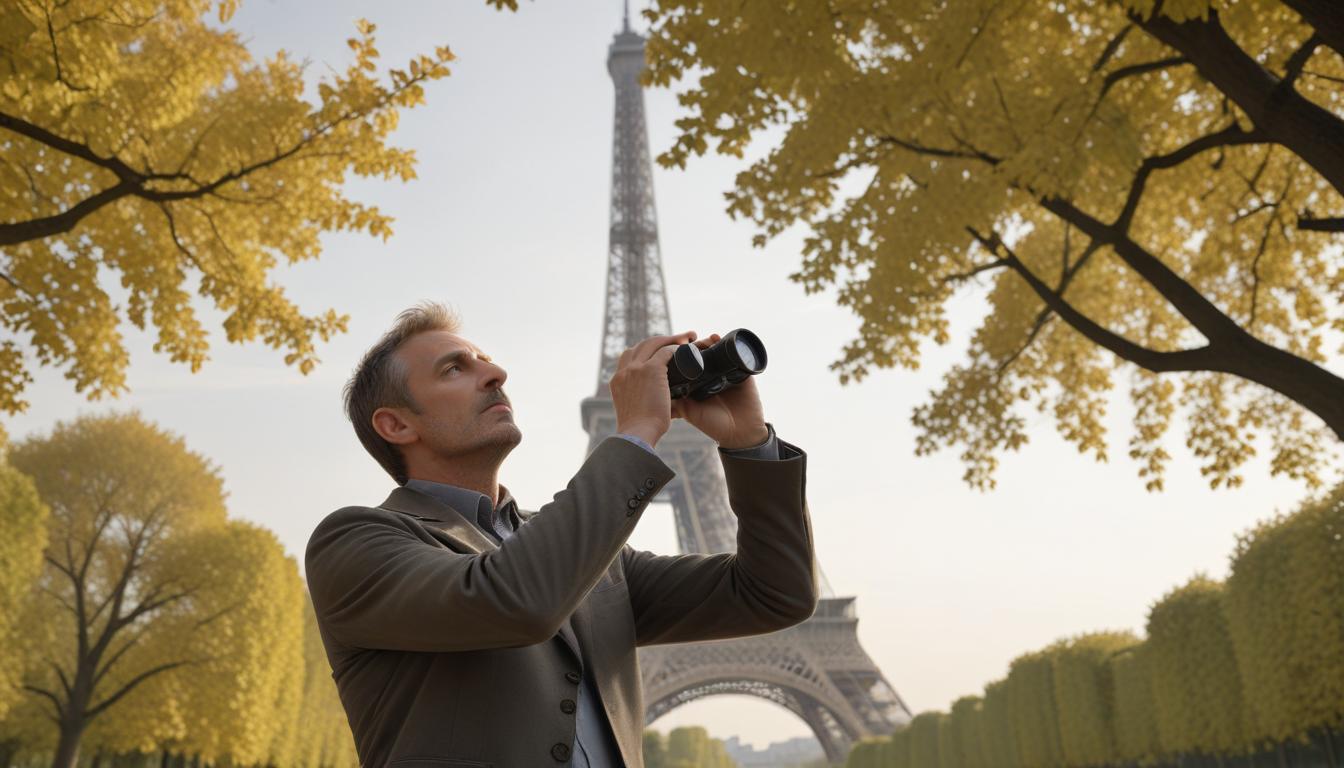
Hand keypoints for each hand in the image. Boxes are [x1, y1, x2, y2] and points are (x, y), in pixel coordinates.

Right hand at [611, 330, 697, 447]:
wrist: (637, 435)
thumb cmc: (638, 432)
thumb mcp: (632, 412)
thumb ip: (638, 403)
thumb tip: (649, 407)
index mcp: (618, 381)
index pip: (629, 356)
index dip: (645, 351)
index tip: (659, 352)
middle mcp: (625, 371)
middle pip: (641, 345)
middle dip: (660, 340)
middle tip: (678, 339)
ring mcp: (636, 369)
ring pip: (653, 343)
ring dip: (671, 338)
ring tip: (687, 338)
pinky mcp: (651, 370)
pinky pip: (666, 351)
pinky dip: (676, 349)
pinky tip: (687, 350)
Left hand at [670, 333, 768, 448]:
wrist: (739, 434)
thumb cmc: (713, 425)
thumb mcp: (688, 412)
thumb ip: (673, 401)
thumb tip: (653, 389)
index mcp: (699, 383)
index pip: (689, 362)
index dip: (681, 352)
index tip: (674, 346)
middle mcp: (712, 376)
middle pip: (702, 353)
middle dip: (694, 344)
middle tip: (687, 340)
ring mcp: (727, 372)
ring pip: (716, 350)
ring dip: (708, 341)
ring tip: (701, 339)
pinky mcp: (742, 372)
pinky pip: (734, 353)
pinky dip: (725, 343)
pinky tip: (716, 338)